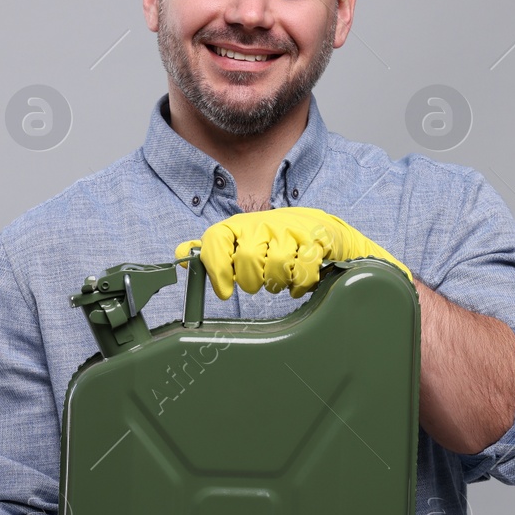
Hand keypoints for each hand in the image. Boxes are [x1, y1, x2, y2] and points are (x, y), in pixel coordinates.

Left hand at [176, 207, 411, 299]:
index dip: (217, 266)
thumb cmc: (285, 241)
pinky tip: (303, 283)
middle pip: (248, 259)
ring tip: (284, 282)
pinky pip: (305, 268)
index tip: (224, 291)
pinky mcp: (320, 239)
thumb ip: (216, 249)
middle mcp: (267, 222)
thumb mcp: (247, 242)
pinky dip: (303, 283)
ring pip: (276, 265)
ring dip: (280, 283)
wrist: (332, 234)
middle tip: (262, 283)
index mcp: (245, 224)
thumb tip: (181, 254)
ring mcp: (294, 229)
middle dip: (253, 281)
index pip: (218, 237)